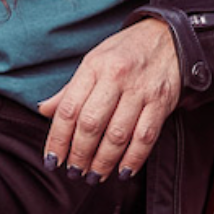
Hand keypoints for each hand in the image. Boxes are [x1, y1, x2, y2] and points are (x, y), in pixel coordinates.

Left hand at [38, 17, 180, 180]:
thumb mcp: (94, 61)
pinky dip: (133, 159)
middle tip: (74, 172)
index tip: (52, 160)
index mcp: (94, 67)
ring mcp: (141, 91)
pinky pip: (145, 137)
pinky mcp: (161, 102)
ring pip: (117, 135)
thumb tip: (44, 110)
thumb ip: (71, 89)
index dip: (58, 139)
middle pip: (91, 124)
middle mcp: (116, 78)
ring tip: (94, 176)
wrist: (169, 36)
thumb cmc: (126, 51)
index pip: (69, 109)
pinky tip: (123, 172)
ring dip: (104, 162)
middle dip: (80, 154)